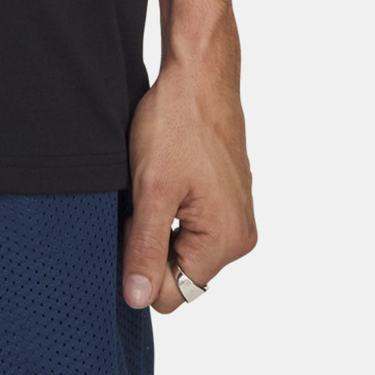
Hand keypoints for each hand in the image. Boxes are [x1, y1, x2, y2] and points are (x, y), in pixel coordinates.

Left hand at [121, 33, 256, 313]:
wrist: (198, 74)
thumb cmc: (177, 123)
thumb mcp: (151, 190)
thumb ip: (145, 250)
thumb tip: (137, 300)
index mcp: (225, 241)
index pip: (173, 293)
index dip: (141, 264)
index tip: (135, 220)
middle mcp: (239, 236)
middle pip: (181, 272)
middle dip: (153, 242)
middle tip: (144, 197)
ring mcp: (237, 215)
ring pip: (184, 246)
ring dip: (162, 223)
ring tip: (157, 182)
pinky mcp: (229, 197)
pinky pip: (194, 224)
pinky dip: (174, 208)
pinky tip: (168, 175)